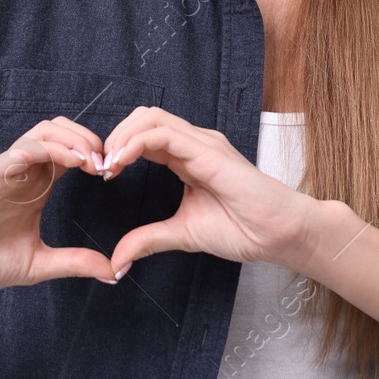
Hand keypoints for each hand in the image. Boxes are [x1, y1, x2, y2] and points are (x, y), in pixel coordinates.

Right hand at [0, 117, 116, 296]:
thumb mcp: (36, 265)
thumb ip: (73, 263)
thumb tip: (113, 271)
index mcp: (35, 187)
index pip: (71, 153)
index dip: (96, 156)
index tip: (113, 174)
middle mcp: (22, 172)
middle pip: (62, 132)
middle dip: (91, 139)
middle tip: (109, 163)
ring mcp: (5, 170)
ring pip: (45, 130)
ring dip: (75, 138)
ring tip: (94, 160)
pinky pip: (22, 148)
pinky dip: (51, 147)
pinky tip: (72, 162)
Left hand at [99, 106, 320, 276]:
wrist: (279, 234)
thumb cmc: (244, 229)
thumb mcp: (182, 235)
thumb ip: (149, 240)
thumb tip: (117, 261)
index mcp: (188, 157)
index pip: (144, 136)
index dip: (118, 149)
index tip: (101, 175)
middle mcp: (194, 143)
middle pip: (143, 118)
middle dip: (114, 137)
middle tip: (99, 168)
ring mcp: (202, 143)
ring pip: (150, 118)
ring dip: (121, 137)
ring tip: (107, 165)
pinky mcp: (208, 150)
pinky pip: (163, 134)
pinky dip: (135, 143)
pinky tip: (122, 162)